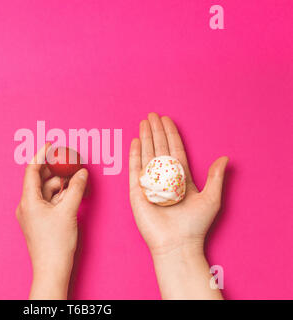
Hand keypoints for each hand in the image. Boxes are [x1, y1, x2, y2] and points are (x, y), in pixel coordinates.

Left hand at [16, 143, 87, 299]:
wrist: (52, 269)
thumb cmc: (56, 243)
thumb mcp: (68, 210)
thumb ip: (75, 188)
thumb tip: (81, 173)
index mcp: (28, 200)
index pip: (32, 170)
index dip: (41, 154)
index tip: (51, 144)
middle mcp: (26, 205)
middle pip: (40, 179)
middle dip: (55, 170)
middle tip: (69, 162)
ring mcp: (32, 214)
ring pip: (46, 191)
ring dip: (60, 184)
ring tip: (75, 179)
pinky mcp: (38, 221)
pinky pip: (48, 201)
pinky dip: (59, 195)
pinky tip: (71, 193)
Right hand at [129, 113, 227, 298]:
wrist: (177, 243)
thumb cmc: (195, 225)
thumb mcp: (211, 199)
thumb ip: (215, 177)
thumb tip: (225, 158)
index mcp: (181, 178)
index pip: (174, 150)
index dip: (171, 134)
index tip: (167, 120)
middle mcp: (164, 178)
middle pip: (159, 148)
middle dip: (156, 131)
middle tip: (152, 114)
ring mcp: (149, 183)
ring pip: (146, 154)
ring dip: (145, 137)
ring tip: (144, 122)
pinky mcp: (137, 191)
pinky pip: (135, 169)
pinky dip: (135, 154)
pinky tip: (136, 140)